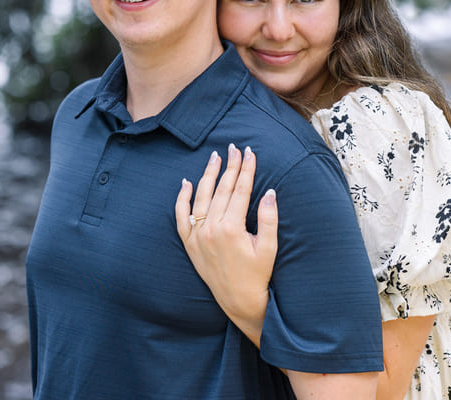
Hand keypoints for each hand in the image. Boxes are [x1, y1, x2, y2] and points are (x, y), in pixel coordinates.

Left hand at [175, 143, 277, 343]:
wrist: (239, 301)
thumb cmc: (258, 275)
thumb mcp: (269, 248)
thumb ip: (268, 218)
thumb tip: (269, 191)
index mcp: (231, 228)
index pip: (240, 190)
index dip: (246, 169)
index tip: (250, 152)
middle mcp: (210, 230)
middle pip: (221, 189)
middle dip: (230, 166)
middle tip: (235, 148)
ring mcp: (197, 236)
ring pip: (201, 197)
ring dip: (208, 175)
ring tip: (215, 157)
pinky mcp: (189, 244)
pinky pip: (181, 217)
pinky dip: (182, 199)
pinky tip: (186, 182)